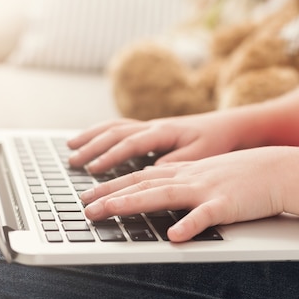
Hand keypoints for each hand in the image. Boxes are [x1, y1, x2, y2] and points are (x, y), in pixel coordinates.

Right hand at [67, 113, 240, 173]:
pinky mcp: (150, 130)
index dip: (112, 156)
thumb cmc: (217, 142)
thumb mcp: (202, 155)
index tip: (94, 169)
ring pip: (114, 127)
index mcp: (164, 131)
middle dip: (92, 147)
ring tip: (70, 148)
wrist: (229, 126)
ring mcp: (150, 125)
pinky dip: (101, 134)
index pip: (132, 142)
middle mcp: (153, 125)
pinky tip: (90, 142)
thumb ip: (177, 163)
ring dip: (91, 137)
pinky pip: (119, 128)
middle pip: (115, 133)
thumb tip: (151, 172)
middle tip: (73, 163)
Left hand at [80, 147, 286, 241]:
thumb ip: (184, 187)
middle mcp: (189, 178)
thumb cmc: (244, 177)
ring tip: (107, 212)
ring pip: (164, 195)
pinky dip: (190, 225)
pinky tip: (174, 236)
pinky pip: (206, 216)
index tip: (89, 194)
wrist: (280, 169)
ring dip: (132, 203)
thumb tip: (160, 199)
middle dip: (110, 195)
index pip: (141, 177)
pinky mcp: (227, 204)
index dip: (113, 185)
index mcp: (185, 173)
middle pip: (143, 184)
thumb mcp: (208, 177)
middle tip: (83, 207)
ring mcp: (207, 189)